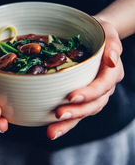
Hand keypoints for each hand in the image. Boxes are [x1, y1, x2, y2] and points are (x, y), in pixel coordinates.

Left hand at [47, 18, 123, 139]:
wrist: (97, 37)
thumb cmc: (102, 33)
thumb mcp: (109, 32)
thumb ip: (113, 45)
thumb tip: (112, 61)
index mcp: (111, 73)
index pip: (102, 86)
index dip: (89, 93)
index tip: (71, 96)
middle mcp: (104, 87)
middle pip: (94, 104)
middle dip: (76, 112)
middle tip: (58, 115)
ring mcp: (94, 94)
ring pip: (84, 112)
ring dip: (69, 123)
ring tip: (51, 131)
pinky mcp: (83, 97)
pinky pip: (76, 110)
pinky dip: (65, 122)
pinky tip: (50, 127)